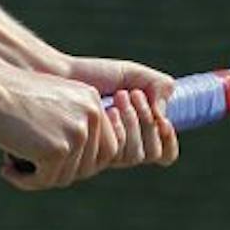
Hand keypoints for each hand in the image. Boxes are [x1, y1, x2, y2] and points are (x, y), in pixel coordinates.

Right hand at [0, 65, 121, 191]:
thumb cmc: (8, 94)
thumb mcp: (50, 103)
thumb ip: (71, 125)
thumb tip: (84, 167)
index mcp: (92, 101)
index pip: (106, 149)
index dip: (79, 163)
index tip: (49, 163)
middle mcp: (91, 115)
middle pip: (90, 166)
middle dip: (60, 173)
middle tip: (31, 170)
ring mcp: (77, 133)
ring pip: (66, 176)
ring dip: (40, 178)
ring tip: (13, 166)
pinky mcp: (58, 150)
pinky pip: (45, 180)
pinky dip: (25, 181)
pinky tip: (6, 169)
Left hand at [63, 55, 179, 173]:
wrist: (60, 76)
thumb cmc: (93, 75)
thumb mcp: (132, 74)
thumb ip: (158, 87)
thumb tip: (164, 117)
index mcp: (136, 133)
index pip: (163, 155)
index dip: (169, 142)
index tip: (165, 122)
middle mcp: (122, 147)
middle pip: (151, 153)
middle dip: (147, 121)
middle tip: (132, 94)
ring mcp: (105, 153)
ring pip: (135, 155)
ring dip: (134, 121)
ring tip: (119, 95)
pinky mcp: (89, 154)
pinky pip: (116, 154)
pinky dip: (119, 128)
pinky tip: (107, 109)